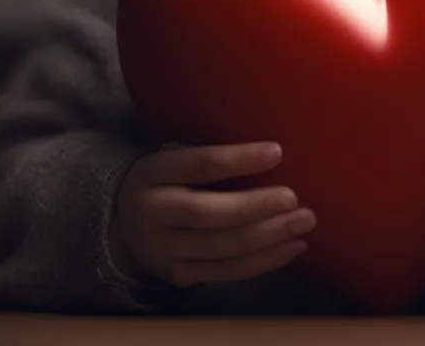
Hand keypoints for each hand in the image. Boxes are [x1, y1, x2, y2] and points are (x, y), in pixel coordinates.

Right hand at [109, 141, 315, 287]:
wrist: (121, 225)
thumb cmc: (168, 178)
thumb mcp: (174, 157)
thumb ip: (208, 153)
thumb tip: (269, 149)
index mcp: (154, 172)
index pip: (198, 164)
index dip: (237, 159)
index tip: (277, 151)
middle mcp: (154, 213)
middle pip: (208, 214)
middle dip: (256, 207)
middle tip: (294, 199)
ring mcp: (164, 250)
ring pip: (220, 248)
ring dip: (268, 238)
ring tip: (303, 223)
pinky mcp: (179, 276)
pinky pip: (225, 272)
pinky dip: (263, 261)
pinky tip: (292, 247)